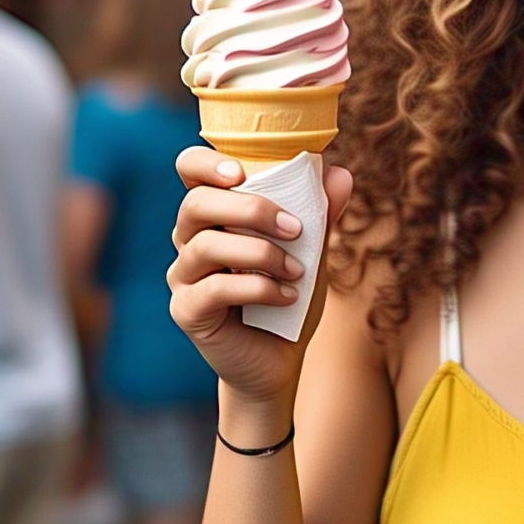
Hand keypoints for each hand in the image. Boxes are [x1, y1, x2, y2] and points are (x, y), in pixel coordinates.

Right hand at [168, 147, 353, 408]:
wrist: (281, 360)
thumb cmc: (290, 297)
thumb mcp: (312, 253)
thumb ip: (321, 214)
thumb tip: (339, 173)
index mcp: (215, 215)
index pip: (189, 172)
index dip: (206, 163)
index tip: (241, 172)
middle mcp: (190, 240)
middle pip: (196, 204)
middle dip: (250, 209)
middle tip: (296, 228)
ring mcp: (184, 276)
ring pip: (204, 246)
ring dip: (261, 254)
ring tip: (298, 271)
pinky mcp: (187, 311)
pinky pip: (215, 289)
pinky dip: (259, 288)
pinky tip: (287, 297)